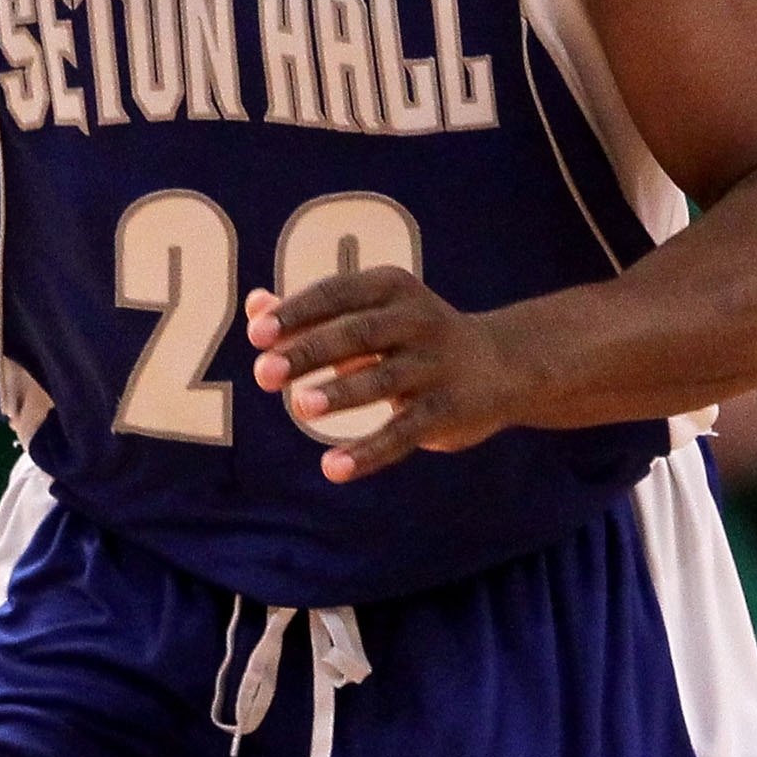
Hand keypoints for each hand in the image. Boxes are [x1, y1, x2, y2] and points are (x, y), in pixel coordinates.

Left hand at [246, 274, 531, 484]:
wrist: (501, 365)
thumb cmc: (413, 336)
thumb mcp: (370, 313)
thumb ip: (313, 313)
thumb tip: (255, 306)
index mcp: (391, 288)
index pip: (337, 294)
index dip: (297, 313)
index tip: (256, 334)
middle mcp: (416, 320)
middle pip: (358, 333)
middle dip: (310, 352)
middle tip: (264, 373)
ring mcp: (435, 366)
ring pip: (384, 380)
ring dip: (341, 393)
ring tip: (301, 407)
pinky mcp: (448, 410)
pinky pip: (404, 432)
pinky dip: (369, 451)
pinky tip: (333, 468)